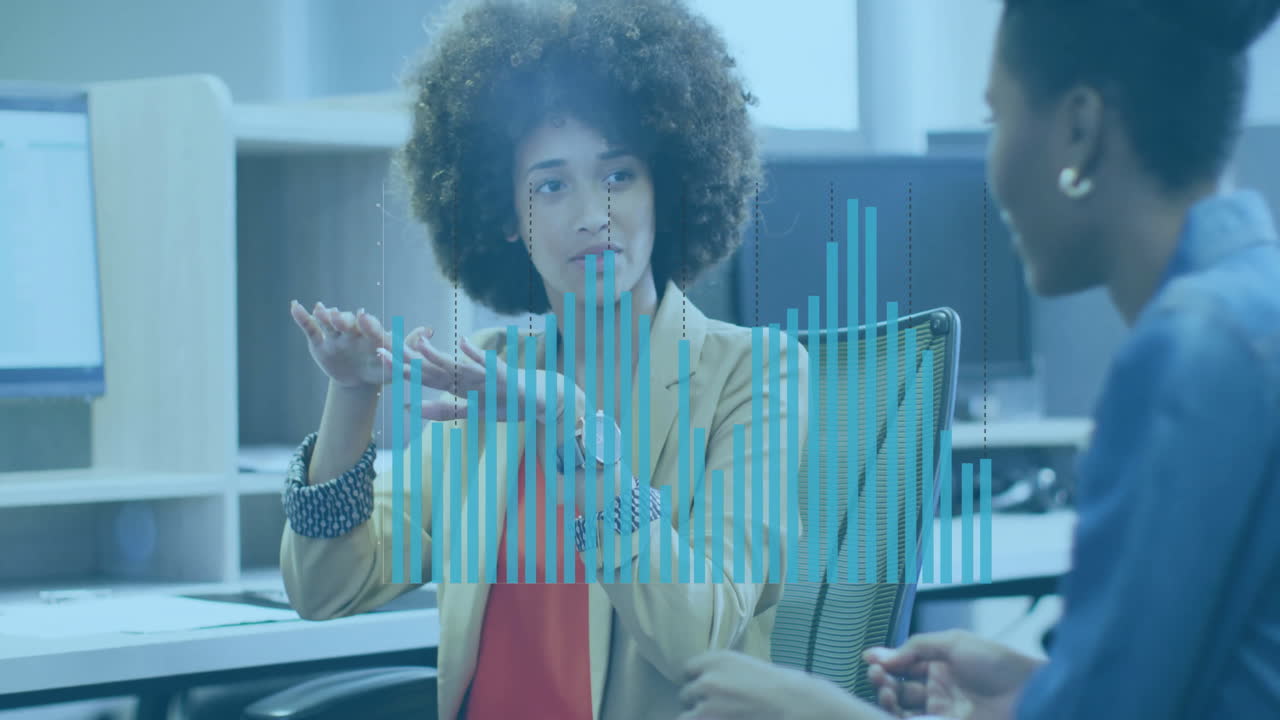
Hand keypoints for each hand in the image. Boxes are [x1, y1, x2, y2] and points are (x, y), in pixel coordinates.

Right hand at [290, 300, 395, 388]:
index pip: (371, 328)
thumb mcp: (394, 370)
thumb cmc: (380, 371)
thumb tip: (402, 347)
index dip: (367, 323)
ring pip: (329, 323)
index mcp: (373, 336)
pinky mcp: (320, 343)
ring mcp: (336, 336)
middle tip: (337, 316)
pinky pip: (310, 329)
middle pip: (348, 322)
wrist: (359, 378)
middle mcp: (354, 332)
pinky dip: (302, 317)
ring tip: (318, 309)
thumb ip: (398, 361)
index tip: (363, 315)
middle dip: (343, 320)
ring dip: (324, 316)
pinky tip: (295, 306)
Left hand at [400, 327, 583, 424]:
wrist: (542, 399)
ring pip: (457, 367)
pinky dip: (478, 357)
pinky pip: (489, 367)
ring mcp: (486, 376)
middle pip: (433, 368)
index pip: (425, 375)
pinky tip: (466, 345)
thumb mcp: (471, 412)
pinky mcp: (506, 378)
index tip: (377, 357)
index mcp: (459, 384)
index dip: (402, 368)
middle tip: (382, 348)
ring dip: (439, 356)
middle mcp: (469, 376)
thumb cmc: (506, 403)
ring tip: (419, 345)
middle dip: (409, 359)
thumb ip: (443, 411)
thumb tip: (412, 409)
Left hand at [677, 650, 889, 719]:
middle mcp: (706, 680)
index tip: (706, 688)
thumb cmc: (782, 684)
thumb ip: (726, 671)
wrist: (797, 705)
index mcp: (716, 658)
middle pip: (686, 693)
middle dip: (697, 700)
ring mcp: (707, 707)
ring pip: (685, 715)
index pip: (688, 669)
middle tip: (716, 706)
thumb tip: (709, 681)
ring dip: (697, 716)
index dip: (698, 679)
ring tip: (716, 715)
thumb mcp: (750, 666)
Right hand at [864, 630, 1041, 719]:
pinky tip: (893, 705)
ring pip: (903, 710)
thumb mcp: (954, 642)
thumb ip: (915, 647)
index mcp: (940, 665)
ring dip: (887, 700)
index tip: (869, 660)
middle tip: (877, 676)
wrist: (1031, 694)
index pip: (903, 666)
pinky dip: (899, 717)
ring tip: (885, 690)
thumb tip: (877, 654)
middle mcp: (938, 689)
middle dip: (882, 682)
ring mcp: (942, 711)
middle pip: (899, 690)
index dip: (885, 664)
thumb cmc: (999, 663)